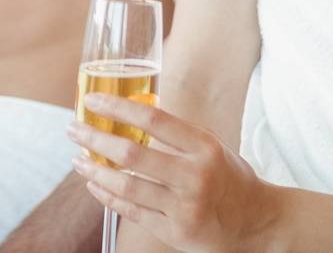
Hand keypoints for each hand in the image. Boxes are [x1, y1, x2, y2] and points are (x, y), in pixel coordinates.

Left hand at [67, 93, 280, 252]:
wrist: (259, 224)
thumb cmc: (230, 179)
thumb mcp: (212, 148)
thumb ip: (177, 135)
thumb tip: (130, 113)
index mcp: (204, 148)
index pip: (154, 120)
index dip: (118, 108)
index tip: (92, 102)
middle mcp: (195, 177)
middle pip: (133, 155)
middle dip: (95, 139)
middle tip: (73, 129)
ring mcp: (184, 208)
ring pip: (127, 187)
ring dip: (95, 170)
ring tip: (78, 159)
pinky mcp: (175, 232)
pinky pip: (132, 212)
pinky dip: (108, 196)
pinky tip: (94, 184)